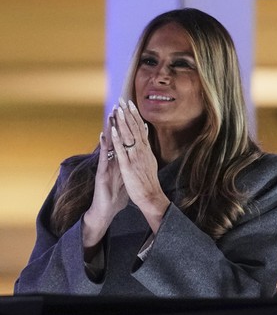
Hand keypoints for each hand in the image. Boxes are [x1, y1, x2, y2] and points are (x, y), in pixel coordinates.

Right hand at [82, 111, 128, 249]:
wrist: (106, 208)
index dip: (128, 128)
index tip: (132, 113)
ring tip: (112, 114)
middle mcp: (112, 160)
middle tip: (120, 106)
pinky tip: (104, 135)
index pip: (124, 141)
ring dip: (110, 129)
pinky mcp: (102, 172)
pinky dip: (104, 146)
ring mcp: (106, 165)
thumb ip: (129, 164)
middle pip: (116, 139)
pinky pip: (104, 157)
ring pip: (108, 144)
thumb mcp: (126, 175)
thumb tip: (137, 156)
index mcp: (120, 160)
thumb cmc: (115, 192)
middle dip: (119, 123)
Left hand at [110, 98, 169, 232]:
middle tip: (123, 100)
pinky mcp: (128, 166)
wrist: (151, 196)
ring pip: (128, 136)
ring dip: (123, 122)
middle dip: (128, 114)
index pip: (140, 129)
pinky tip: (114, 130)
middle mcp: (142, 151)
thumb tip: (146, 136)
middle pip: (135, 129)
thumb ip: (147, 148)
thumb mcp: (150, 162)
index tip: (130, 104)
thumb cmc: (149, 182)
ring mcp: (135, 158)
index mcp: (146, 150)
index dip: (134, 115)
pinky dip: (118, 140)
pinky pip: (122, 151)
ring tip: (118, 109)